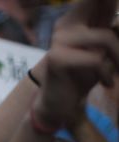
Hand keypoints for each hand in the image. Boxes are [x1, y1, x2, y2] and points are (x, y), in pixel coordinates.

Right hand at [35, 0, 118, 126]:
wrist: (60, 103)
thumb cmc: (85, 74)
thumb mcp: (105, 48)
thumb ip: (112, 30)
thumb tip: (118, 19)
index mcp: (77, 16)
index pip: (98, 1)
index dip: (108, 3)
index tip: (118, 12)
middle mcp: (66, 22)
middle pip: (105, 5)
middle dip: (113, 41)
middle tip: (117, 57)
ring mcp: (59, 39)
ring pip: (106, 38)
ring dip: (117, 59)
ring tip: (115, 73)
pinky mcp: (57, 58)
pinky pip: (96, 60)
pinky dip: (106, 74)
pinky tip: (106, 83)